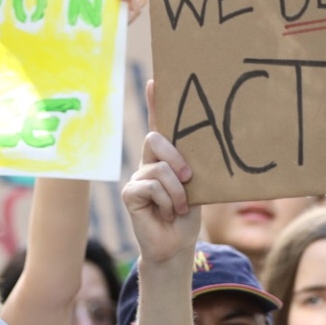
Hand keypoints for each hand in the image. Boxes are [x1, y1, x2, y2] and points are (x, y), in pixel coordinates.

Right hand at [124, 80, 203, 264]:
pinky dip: (164, 201)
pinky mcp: (130, 194)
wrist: (177, 244)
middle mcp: (148, 163)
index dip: (155, 103)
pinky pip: (149, 187)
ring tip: (179, 208)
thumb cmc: (188, 214)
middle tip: (189, 178)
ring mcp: (137, 177)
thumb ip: (189, 168)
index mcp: (166, 157)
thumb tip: (195, 158)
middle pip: (155, 140)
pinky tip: (165, 213)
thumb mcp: (196, 186)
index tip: (155, 80)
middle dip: (176, 157)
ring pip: (158, 169)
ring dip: (176, 191)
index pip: (160, 126)